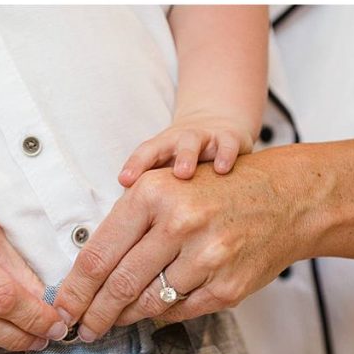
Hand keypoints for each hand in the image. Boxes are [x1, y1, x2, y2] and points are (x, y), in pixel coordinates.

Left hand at [54, 157, 309, 339]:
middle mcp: (180, 223)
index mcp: (154, 194)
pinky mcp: (227, 286)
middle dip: (93, 314)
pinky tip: (149, 312)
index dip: (75, 290)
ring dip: (124, 317)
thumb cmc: (217, 192)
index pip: (99, 255)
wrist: (288, 198)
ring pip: (148, 302)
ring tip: (109, 322)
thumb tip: (88, 275)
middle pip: (118, 284)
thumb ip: (127, 224)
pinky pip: (179, 310)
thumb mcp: (167, 187)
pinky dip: (160, 314)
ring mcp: (207, 257)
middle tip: (79, 330)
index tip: (61, 310)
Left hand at [118, 109, 255, 186]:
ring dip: (185, 156)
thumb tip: (134, 229)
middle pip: (161, 147)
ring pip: (191, 142)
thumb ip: (153, 195)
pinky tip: (222, 169)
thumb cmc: (189, 160)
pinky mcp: (229, 138)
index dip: (134, 165)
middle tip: (147, 183)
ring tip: (183, 173)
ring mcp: (204, 138)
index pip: (144, 154)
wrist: (222, 125)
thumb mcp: (171, 173)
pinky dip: (224, 155)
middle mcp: (178, 141)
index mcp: (161, 149)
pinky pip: (227, 144)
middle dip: (152, 160)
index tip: (124, 180)